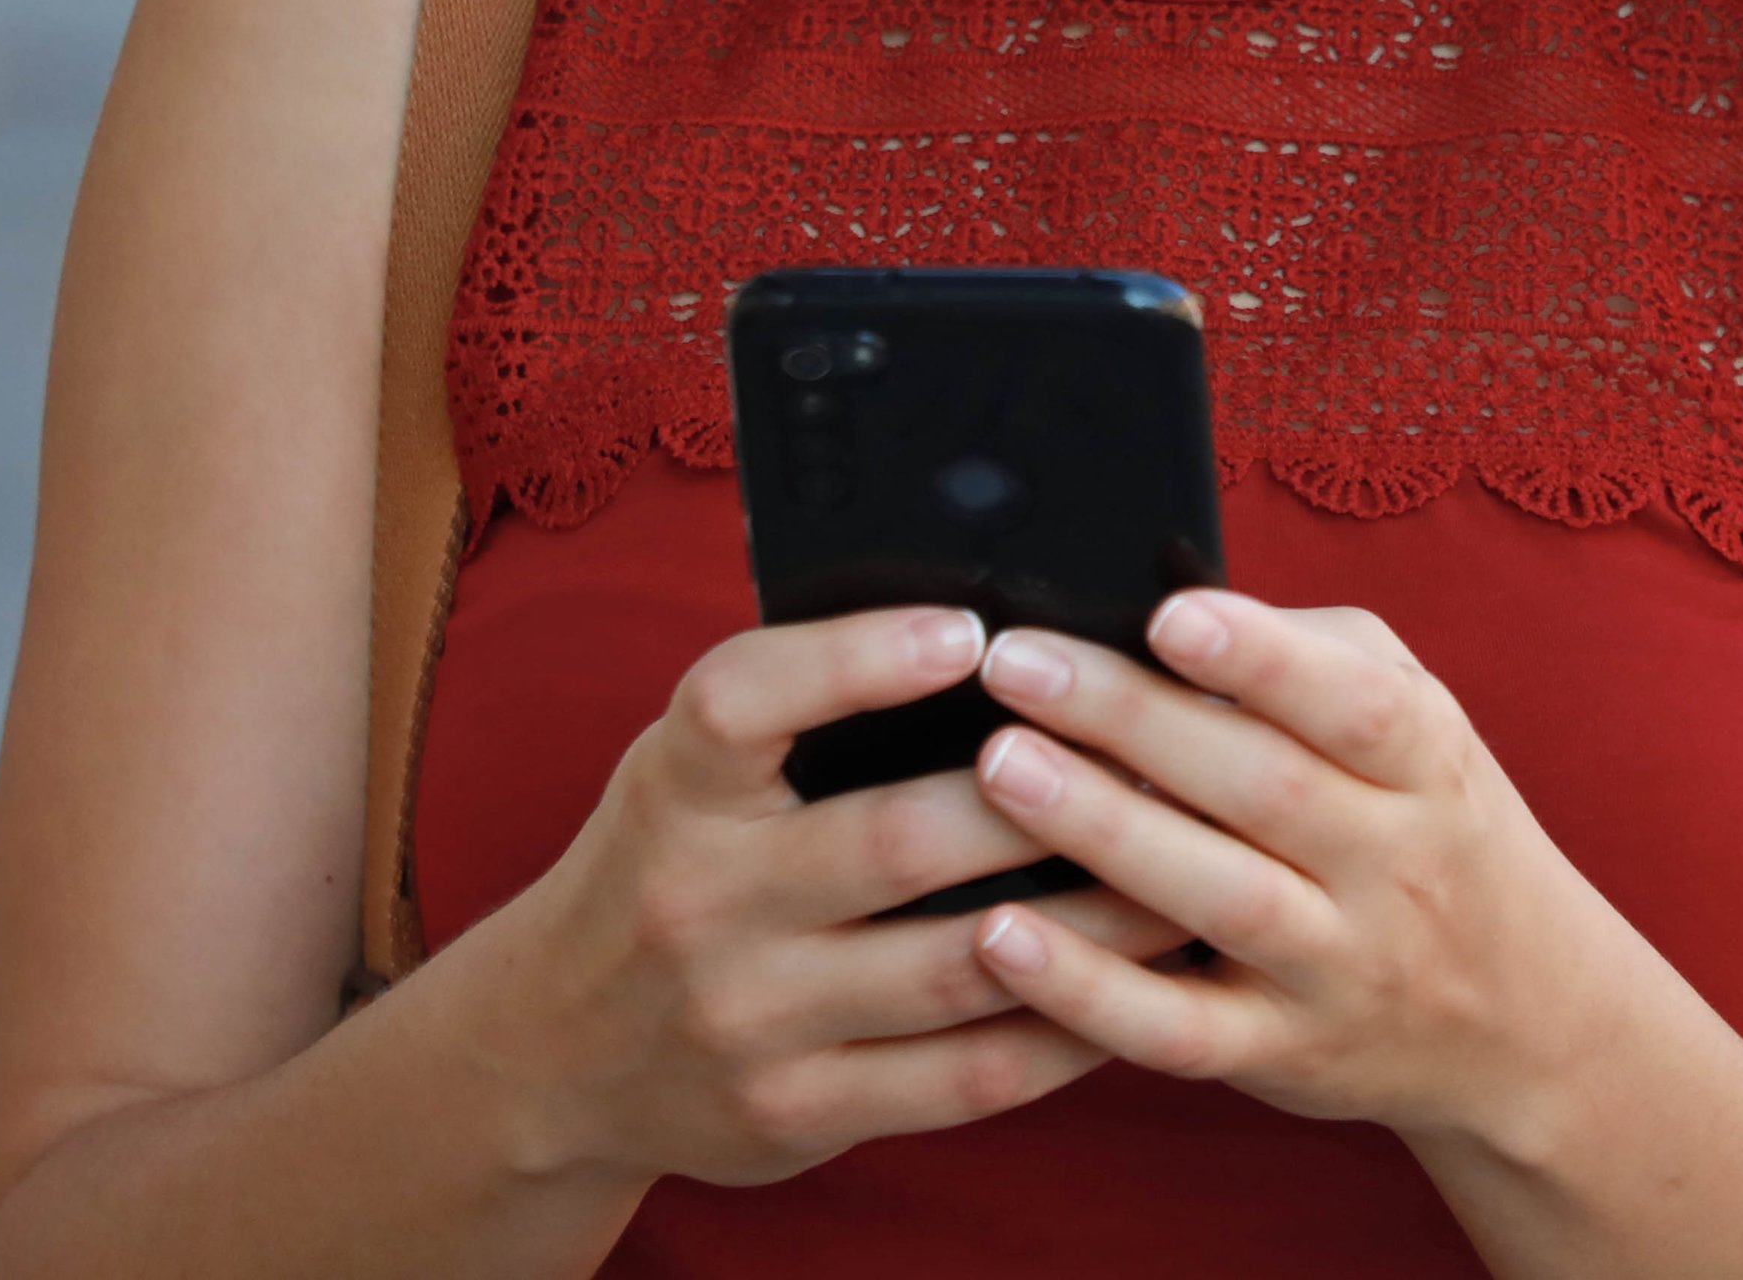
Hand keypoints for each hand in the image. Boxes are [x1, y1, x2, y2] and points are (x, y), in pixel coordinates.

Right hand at [436, 606, 1187, 1191]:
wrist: (555, 1051)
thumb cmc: (668, 865)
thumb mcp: (686, 773)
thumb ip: (797, 716)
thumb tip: (984, 635)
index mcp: (675, 787)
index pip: (746, 702)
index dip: (855, 661)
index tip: (970, 630)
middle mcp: (701, 899)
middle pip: (897, 841)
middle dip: (1046, 800)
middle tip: (1162, 759)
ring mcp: (749, 1017)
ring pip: (958, 966)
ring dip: (1092, 923)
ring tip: (1187, 875)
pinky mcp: (796, 1111)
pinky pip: (960, 1075)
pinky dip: (1060, 1032)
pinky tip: (1129, 990)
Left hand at [956, 593, 1681, 1159]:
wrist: (1527, 1018)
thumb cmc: (1432, 828)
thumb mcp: (1422, 725)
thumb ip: (1313, 657)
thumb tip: (1172, 601)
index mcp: (1428, 765)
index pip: (1358, 706)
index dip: (1266, 658)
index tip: (1168, 615)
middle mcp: (1393, 867)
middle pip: (1265, 789)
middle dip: (1133, 720)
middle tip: (1015, 664)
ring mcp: (1338, 968)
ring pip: (1222, 901)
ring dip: (1104, 832)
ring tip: (1002, 767)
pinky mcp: (1280, 1053)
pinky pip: (1178, 1030)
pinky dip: (1089, 990)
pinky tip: (1003, 937)